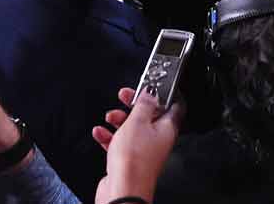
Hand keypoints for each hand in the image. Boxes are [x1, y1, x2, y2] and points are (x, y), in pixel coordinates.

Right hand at [91, 87, 185, 203]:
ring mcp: (143, 152)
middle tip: (125, 96)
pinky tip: (100, 132)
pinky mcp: (128, 161)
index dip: (164, 94)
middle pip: (149, 116)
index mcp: (166, 129)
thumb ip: (143, 105)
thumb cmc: (134, 160)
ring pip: (132, 129)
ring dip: (119, 120)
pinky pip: (119, 143)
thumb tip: (150, 93)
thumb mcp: (138, 122)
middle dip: (135, 105)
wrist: (122, 189)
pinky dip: (109, 136)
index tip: (154, 85)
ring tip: (110, 116)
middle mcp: (157, 141)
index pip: (173, 106)